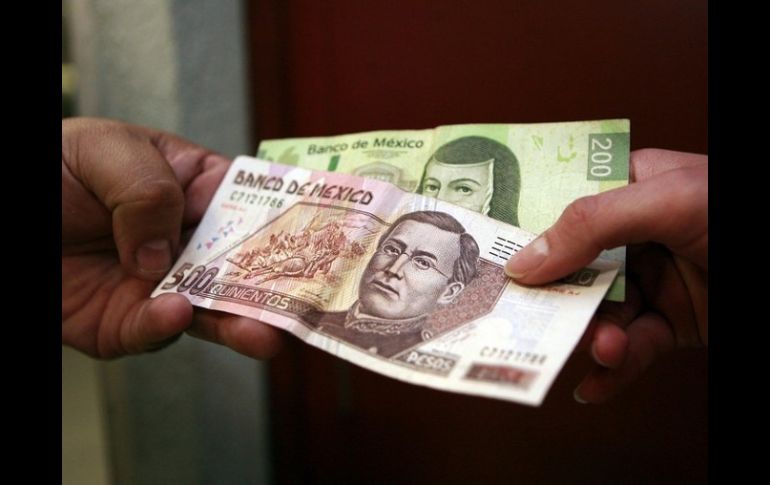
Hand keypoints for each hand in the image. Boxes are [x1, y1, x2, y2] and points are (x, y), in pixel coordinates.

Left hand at [62, 117, 282, 357]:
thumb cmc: (51, 166)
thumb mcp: (105, 150)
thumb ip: (148, 191)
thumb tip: (164, 253)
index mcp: (191, 187)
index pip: (249, 205)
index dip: (285, 220)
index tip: (318, 237)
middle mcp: (185, 241)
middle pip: (242, 266)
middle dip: (276, 286)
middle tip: (306, 302)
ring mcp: (159, 285)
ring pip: (211, 310)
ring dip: (240, 323)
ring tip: (264, 333)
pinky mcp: (125, 323)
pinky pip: (153, 330)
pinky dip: (164, 324)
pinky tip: (174, 309)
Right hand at [505, 149, 706, 402]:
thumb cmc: (743, 215)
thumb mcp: (672, 202)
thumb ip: (593, 223)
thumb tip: (525, 261)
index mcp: (634, 186)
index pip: (564, 203)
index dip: (526, 228)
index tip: (489, 255)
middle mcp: (639, 233)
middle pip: (574, 267)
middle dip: (555, 296)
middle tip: (524, 319)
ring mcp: (657, 280)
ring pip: (601, 313)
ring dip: (594, 337)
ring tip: (602, 350)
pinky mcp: (676, 324)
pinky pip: (634, 348)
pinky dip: (614, 371)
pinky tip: (595, 387)